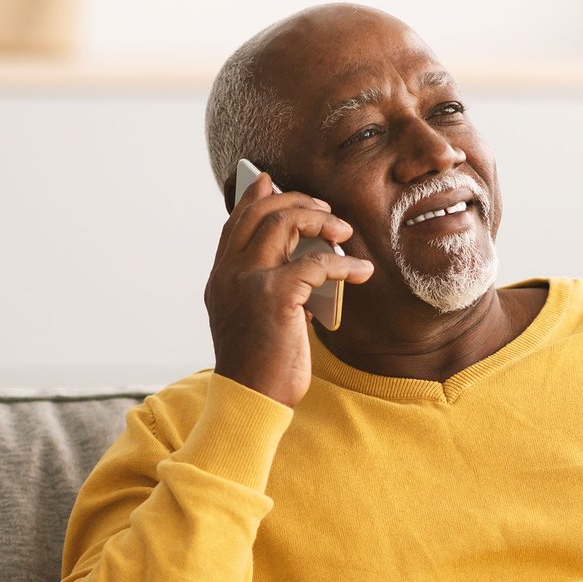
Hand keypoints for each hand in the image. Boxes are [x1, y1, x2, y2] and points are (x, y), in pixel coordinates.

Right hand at [205, 171, 374, 407]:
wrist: (251, 401)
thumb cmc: (261, 368)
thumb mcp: (259, 321)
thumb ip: (272, 290)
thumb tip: (307, 268)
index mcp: (221, 279)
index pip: (234, 224)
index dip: (254, 198)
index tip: (271, 181)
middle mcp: (228, 273)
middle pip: (261, 212)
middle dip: (297, 202)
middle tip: (325, 211)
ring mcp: (248, 281)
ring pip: (284, 223)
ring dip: (319, 220)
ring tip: (342, 232)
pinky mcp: (275, 295)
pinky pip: (317, 263)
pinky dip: (345, 264)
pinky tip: (361, 271)